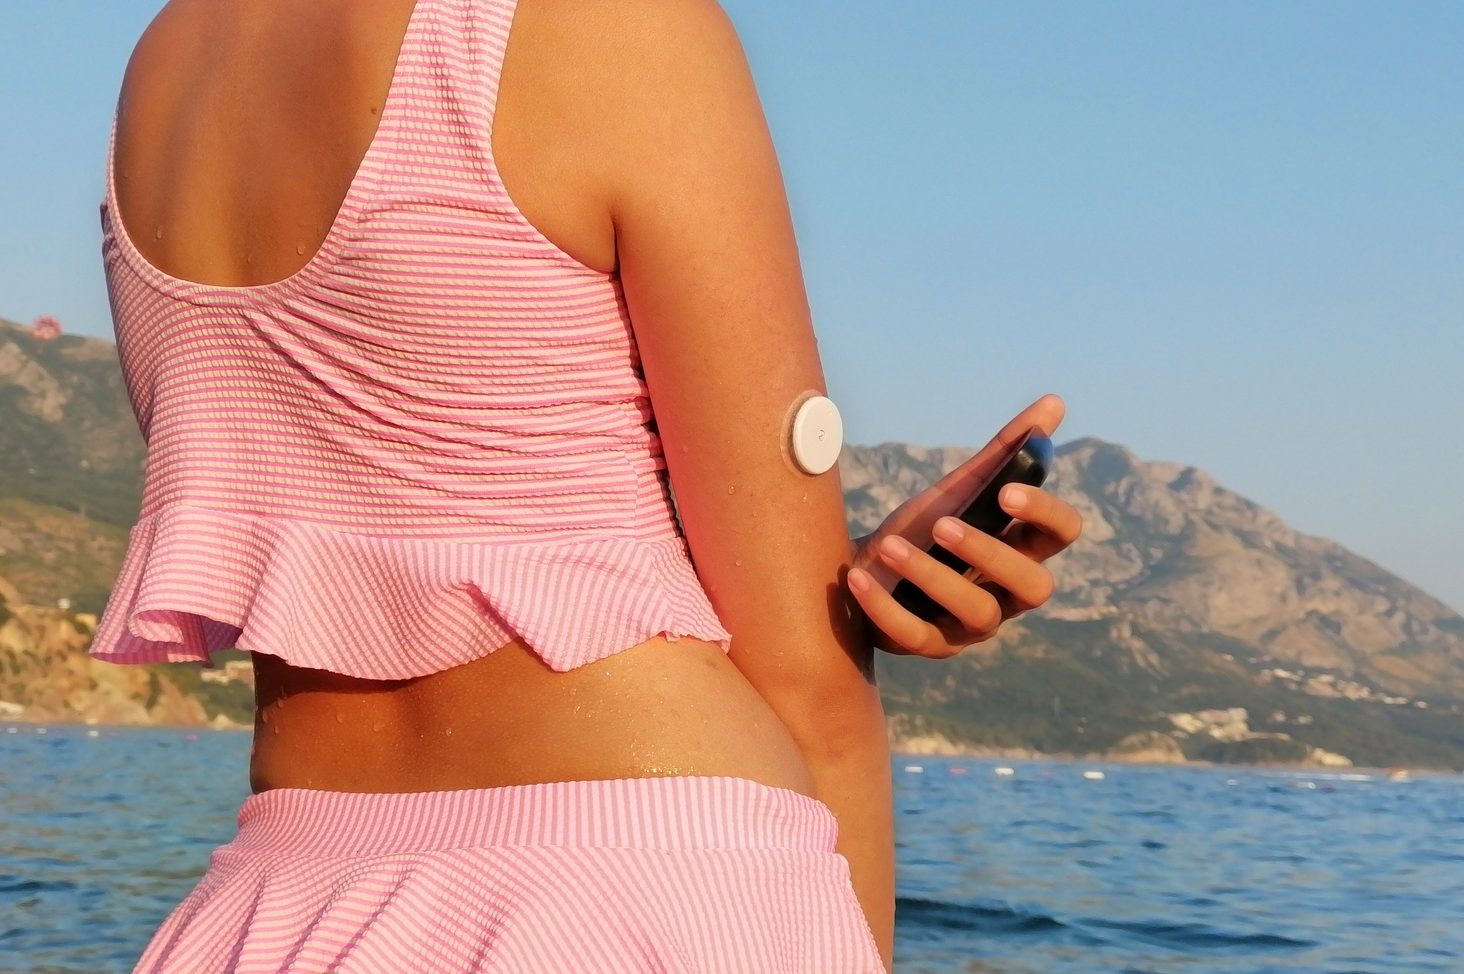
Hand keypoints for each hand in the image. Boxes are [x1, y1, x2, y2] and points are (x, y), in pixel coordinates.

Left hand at [846, 393, 1082, 658]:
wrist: (862, 567)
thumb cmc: (923, 529)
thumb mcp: (959, 489)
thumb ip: (1005, 452)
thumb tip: (1054, 403)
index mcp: (1021, 551)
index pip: (1062, 536)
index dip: (1045, 515)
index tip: (1009, 491)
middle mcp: (1005, 595)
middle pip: (1035, 586)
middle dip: (990, 554)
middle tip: (943, 523)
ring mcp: (967, 627)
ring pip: (976, 613)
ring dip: (932, 576)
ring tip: (891, 545)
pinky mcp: (924, 645)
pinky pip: (913, 635)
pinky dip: (884, 607)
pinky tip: (858, 577)